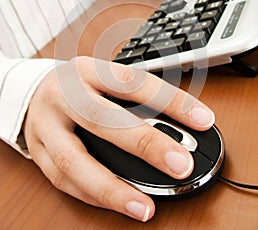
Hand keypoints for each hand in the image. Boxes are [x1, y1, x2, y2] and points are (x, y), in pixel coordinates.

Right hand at [24, 56, 214, 221]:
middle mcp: (65, 95)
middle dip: (144, 144)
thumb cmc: (80, 85)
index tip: (202, 120)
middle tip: (180, 165)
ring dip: (111, 188)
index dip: (170, 101)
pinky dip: (93, 196)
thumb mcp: (105, 77)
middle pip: (101, 119)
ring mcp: (46, 124)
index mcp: (88, 70)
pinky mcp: (37, 150)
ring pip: (74, 160)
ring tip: (145, 207)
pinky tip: (118, 203)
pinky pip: (63, 179)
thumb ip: (136, 98)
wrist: (35, 90)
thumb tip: (180, 124)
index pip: (133, 82)